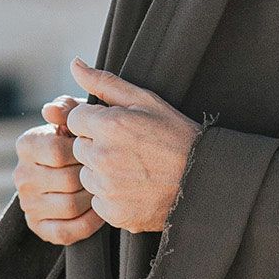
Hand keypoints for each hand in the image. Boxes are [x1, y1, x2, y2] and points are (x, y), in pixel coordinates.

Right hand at [14, 97, 104, 246]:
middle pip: (67, 180)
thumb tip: (50, 110)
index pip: (57, 151)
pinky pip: (68, 231)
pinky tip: (100, 211)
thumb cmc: (81, 142)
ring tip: (106, 190)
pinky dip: (89, 223)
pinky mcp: (38, 227)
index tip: (99, 150)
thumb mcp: (78, 121)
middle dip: (93, 177)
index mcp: (27, 144)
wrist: (74, 174)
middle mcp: (21, 175)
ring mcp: (28, 203)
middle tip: (110, 174)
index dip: (84, 153)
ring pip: (70, 206)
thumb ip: (69, 109)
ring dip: (94, 200)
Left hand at [66, 58, 200, 234]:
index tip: (116, 129)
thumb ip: (105, 83)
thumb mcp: (146, 101)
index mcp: (108, 125)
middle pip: (78, 149)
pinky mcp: (114, 213)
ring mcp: (107, 188)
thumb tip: (74, 65)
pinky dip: (111, 198)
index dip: (94, 123)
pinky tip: (135, 189)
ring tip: (133, 171)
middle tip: (128, 151)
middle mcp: (103, 157)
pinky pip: (98, 202)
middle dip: (96, 147)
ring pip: (86, 176)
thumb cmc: (176, 136)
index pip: (75, 120)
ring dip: (102, 174)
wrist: (204, 181)